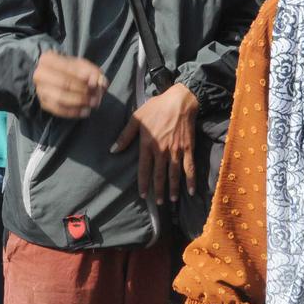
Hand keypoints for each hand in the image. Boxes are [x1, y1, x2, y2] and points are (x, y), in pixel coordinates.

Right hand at [32, 50, 107, 118]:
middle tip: (96, 96)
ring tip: (92, 103)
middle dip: (82, 91)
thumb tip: (99, 82)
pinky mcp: (44, 103)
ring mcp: (40, 90)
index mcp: (48, 59)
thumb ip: (92, 72)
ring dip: (79, 102)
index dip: (84, 76)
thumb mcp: (82, 65)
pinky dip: (73, 112)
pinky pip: (58, 110)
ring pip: (60, 98)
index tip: (96, 83)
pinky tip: (85, 111)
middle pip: (64, 84)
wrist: (56, 76)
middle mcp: (40, 74)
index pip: (68, 68)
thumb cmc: (70, 70)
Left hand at [111, 83, 198, 204]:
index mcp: (148, 144)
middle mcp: (162, 151)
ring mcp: (176, 151)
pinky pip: (190, 167)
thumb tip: (113, 150)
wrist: (180, 101)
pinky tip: (191, 191)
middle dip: (158, 191)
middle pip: (159, 175)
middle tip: (157, 203)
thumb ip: (125, 136)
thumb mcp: (136, 118)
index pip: (144, 169)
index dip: (143, 183)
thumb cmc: (156, 107)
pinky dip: (191, 180)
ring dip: (173, 189)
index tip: (143, 195)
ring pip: (174, 174)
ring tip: (171, 200)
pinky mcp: (188, 149)